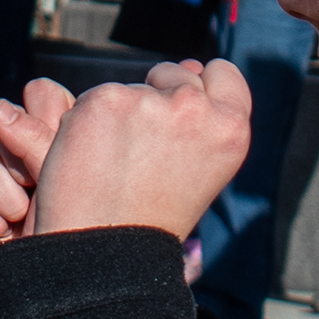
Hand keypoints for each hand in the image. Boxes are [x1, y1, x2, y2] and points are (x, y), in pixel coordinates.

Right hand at [0, 78, 76, 299]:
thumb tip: (0, 107)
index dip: (49, 113)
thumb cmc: (83, 231)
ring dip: (7, 193)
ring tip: (27, 219)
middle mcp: (28, 163)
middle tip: (44, 182)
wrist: (62, 296)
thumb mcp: (76, 173)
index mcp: (66, 146)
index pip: (43, 96)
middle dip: (27, 154)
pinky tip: (3, 236)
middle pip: (8, 120)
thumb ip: (46, 131)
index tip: (63, 141)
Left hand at [29, 60, 253, 244]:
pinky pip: (95, 99)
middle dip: (155, 101)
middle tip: (143, 158)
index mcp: (231, 130)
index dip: (199, 92)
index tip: (180, 124)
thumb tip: (188, 66)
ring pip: (131, 88)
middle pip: (173, 74)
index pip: (222, 74)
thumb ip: (204, 116)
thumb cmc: (150, 215)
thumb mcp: (202, 166)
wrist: (103, 252)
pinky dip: (87, 124)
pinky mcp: (105, 101)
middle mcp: (195, 110)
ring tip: (116, 166)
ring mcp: (149, 103)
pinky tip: (90, 159)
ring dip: (119, 115)